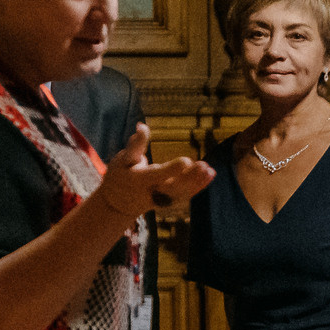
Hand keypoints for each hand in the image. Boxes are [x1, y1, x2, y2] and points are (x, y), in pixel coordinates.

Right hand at [94, 124, 209, 218]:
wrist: (118, 204)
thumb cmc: (120, 175)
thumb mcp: (122, 160)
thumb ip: (135, 145)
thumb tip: (142, 125)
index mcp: (139, 180)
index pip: (157, 176)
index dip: (171, 170)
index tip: (186, 160)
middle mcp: (152, 192)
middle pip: (173, 187)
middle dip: (189, 178)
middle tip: (203, 165)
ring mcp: (161, 199)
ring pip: (181, 192)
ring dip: (197, 182)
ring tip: (209, 170)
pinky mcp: (169, 201)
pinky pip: (185, 194)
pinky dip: (199, 185)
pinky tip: (211, 174)